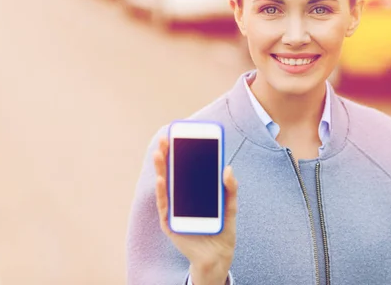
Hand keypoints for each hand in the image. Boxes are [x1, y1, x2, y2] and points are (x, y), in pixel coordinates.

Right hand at [154, 136, 237, 284]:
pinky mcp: (170, 223)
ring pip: (165, 185)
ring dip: (161, 169)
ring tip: (159, 153)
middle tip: (166, 138)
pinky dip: (162, 191)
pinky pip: (164, 205)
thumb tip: (227, 168)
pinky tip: (161, 178)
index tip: (180, 135)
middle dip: (168, 155)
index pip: (187, 168)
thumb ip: (231, 188)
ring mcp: (175, 209)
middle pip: (173, 173)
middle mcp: (182, 198)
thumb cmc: (223, 229)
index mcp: (196, 191)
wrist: (218, 255)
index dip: (183, 152)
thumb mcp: (231, 206)